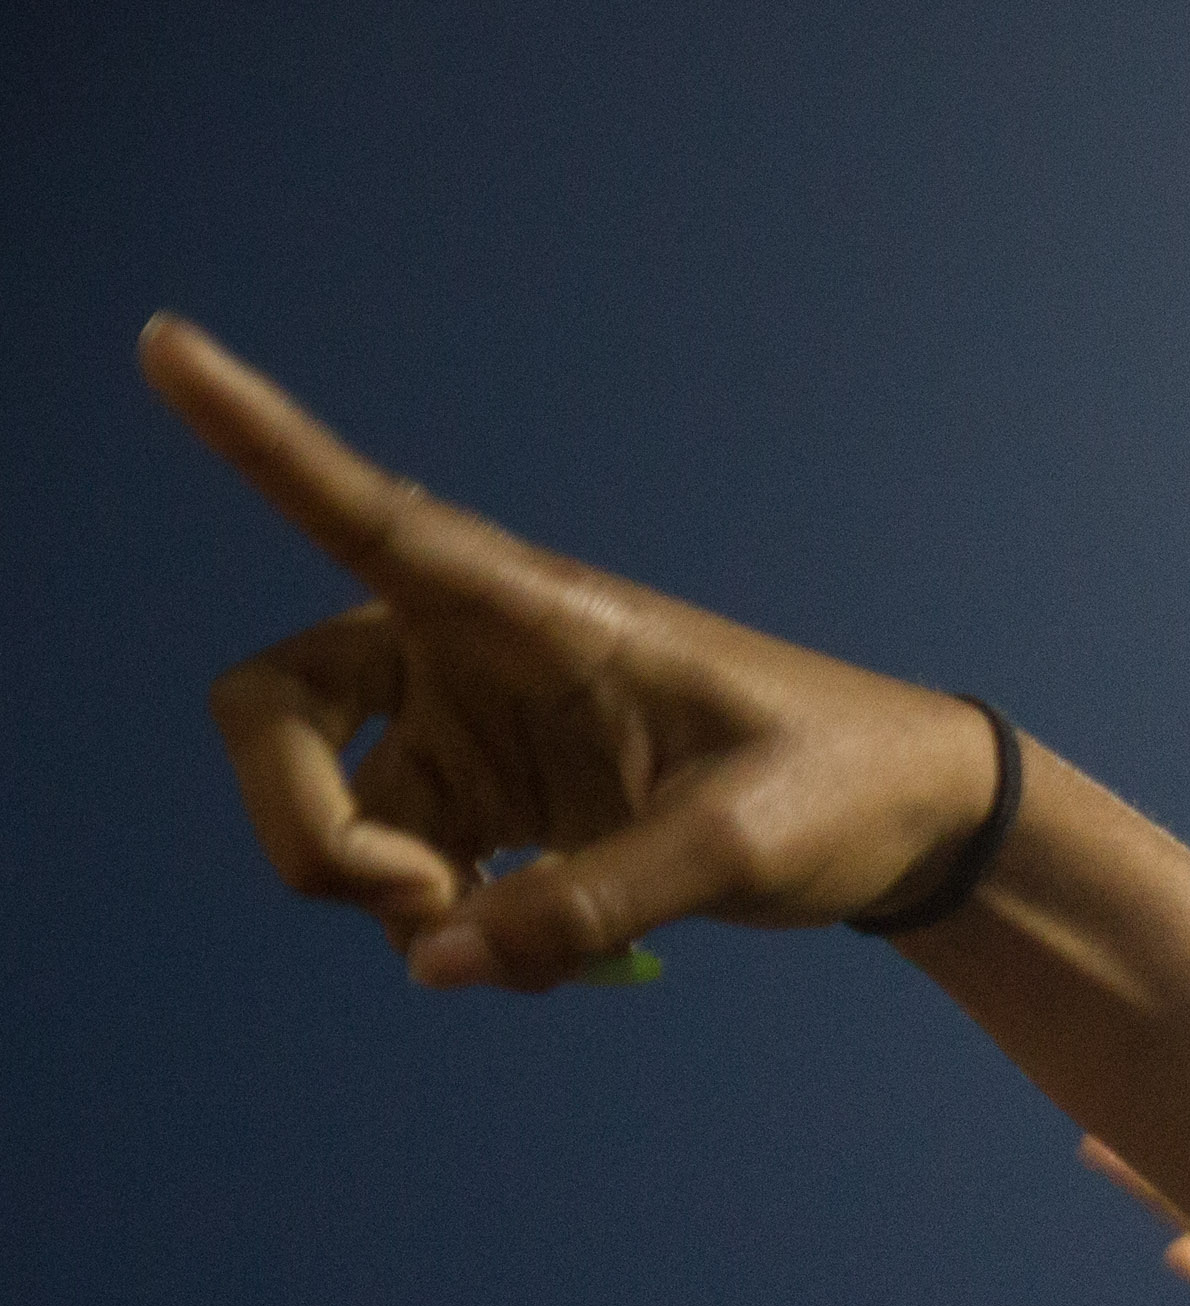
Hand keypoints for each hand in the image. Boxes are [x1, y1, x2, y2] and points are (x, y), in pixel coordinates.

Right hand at [142, 318, 1009, 986]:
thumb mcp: (735, 849)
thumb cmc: (838, 784)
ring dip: (403, 909)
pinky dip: (458, 938)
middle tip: (424, 904)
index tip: (163, 343)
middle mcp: (463, 659)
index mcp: (525, 609)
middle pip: (273, 714)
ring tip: (538, 949)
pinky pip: (409, 887)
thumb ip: (587, 903)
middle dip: (308, 831)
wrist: (910, 821)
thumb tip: (436, 962)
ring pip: (333, 824)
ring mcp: (464, 739)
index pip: (364, 512)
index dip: (252, 437)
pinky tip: (553, 955)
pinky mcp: (488, 811)